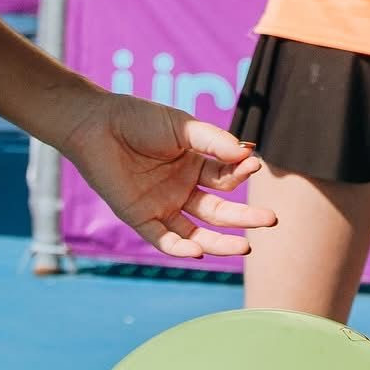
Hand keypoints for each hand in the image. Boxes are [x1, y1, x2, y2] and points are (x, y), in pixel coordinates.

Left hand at [62, 92, 276, 257]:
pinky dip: (181, 248)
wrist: (97, 124)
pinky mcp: (140, 218)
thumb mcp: (182, 126)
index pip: (226, 177)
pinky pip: (164, 239)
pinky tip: (199, 250)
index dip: (241, 172)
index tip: (254, 164)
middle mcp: (182, 188)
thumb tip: (249, 154)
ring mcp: (163, 205)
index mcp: (194, 164)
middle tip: (271, 220)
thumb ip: (214, 141)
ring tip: (245, 248)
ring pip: (198, 232)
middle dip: (245, 217)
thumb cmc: (140, 119)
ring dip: (221, 242)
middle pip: (220, 211)